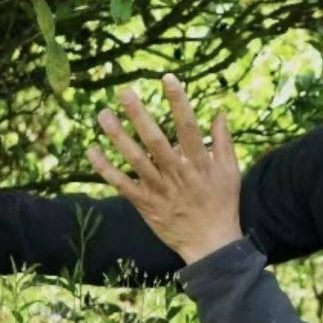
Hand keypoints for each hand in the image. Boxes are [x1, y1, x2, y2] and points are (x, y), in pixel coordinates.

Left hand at [86, 74, 241, 263]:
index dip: (178, 101)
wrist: (211, 245)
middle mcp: (177, 174)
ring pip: (134, 160)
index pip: (187, 126)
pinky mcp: (145, 204)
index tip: (167, 78)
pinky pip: (121, 184)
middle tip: (124, 92)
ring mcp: (159, 190)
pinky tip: (92, 150)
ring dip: (117, 137)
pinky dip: (105, 168)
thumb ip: (223, 141)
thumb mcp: (230, 171)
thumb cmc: (223, 204)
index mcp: (199, 163)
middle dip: (139, 115)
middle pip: (155, 140)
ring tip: (103, 114)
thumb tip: (219, 111)